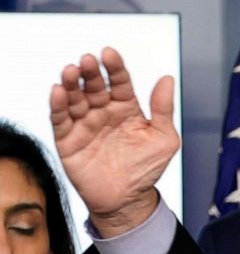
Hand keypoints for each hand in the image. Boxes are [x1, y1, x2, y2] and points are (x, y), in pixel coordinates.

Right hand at [50, 47, 178, 237]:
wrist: (128, 200)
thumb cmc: (147, 169)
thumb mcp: (164, 139)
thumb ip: (163, 109)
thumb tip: (168, 79)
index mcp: (127, 109)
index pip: (119, 83)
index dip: (114, 68)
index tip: (109, 53)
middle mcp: (104, 113)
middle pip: (94, 87)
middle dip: (91, 73)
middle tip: (88, 61)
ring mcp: (85, 125)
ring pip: (75, 99)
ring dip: (71, 83)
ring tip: (71, 71)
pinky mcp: (69, 141)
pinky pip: (61, 120)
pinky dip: (58, 105)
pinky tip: (59, 92)